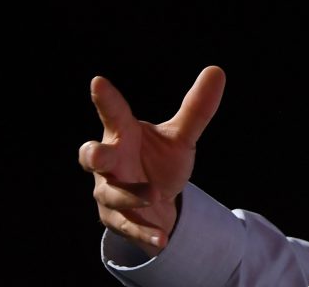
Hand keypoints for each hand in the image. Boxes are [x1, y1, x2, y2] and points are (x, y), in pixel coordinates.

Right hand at [79, 65, 225, 255]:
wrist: (157, 202)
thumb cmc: (159, 161)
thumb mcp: (181, 137)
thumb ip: (197, 108)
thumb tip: (217, 70)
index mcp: (123, 135)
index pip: (114, 114)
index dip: (106, 99)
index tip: (98, 81)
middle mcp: (110, 162)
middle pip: (91, 156)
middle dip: (93, 154)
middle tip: (99, 153)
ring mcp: (109, 191)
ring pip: (108, 194)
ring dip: (128, 195)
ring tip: (152, 196)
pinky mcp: (117, 218)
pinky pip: (128, 226)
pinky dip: (144, 232)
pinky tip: (161, 238)